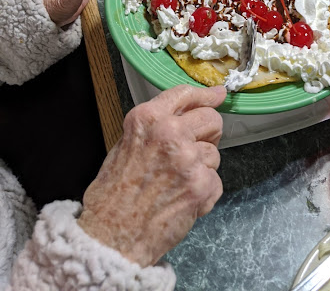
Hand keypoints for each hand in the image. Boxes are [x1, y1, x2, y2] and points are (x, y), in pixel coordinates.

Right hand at [78, 84, 225, 267]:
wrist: (111, 236)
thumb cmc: (113, 196)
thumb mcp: (125, 145)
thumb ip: (155, 127)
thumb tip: (184, 115)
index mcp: (147, 118)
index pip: (184, 94)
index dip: (205, 95)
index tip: (217, 95)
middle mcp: (169, 132)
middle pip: (211, 119)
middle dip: (208, 133)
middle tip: (194, 149)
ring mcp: (187, 158)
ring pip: (214, 153)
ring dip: (202, 167)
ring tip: (176, 183)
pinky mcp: (200, 184)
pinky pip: (215, 180)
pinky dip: (204, 192)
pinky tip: (182, 200)